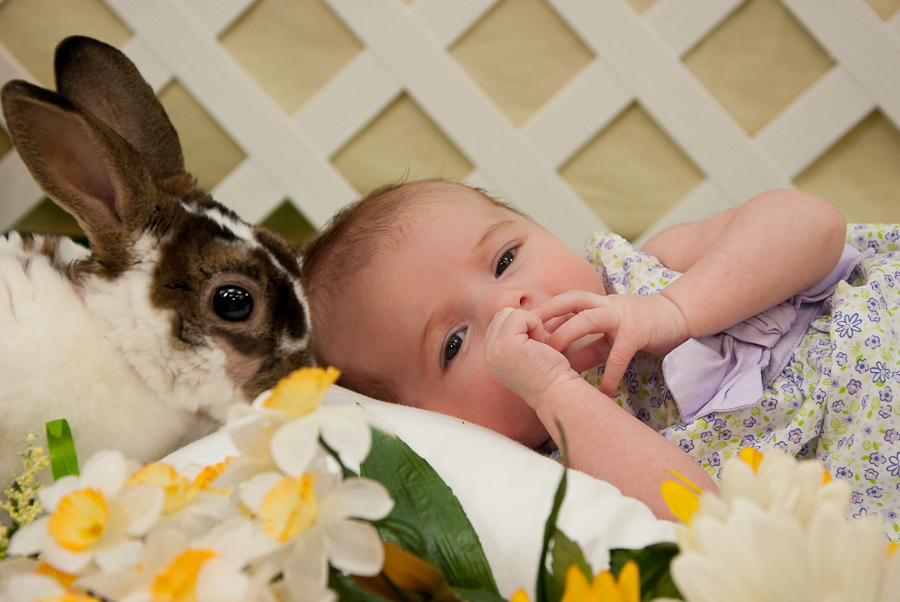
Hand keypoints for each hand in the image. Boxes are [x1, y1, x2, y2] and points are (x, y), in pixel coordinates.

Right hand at [482, 307, 580, 408]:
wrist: (557, 391)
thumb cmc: (549, 372)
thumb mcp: (524, 353)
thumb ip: (513, 336)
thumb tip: (515, 313)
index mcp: (490, 356)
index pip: (499, 323)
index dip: (521, 327)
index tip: (532, 348)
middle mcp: (487, 354)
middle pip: (502, 315)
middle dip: (523, 323)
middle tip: (536, 346)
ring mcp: (493, 349)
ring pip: (509, 313)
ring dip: (529, 324)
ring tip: (537, 346)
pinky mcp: (505, 344)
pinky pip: (520, 316)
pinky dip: (535, 324)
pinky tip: (540, 345)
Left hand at [533, 291, 688, 395]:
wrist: (677, 316)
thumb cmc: (639, 327)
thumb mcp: (609, 337)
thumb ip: (586, 349)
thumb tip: (560, 367)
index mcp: (596, 305)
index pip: (564, 303)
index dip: (543, 312)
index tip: (520, 326)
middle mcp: (605, 306)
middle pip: (571, 302)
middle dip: (548, 316)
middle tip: (528, 337)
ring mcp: (621, 317)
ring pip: (589, 319)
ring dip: (569, 335)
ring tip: (554, 358)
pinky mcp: (638, 331)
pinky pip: (619, 353)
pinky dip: (610, 374)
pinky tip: (602, 392)